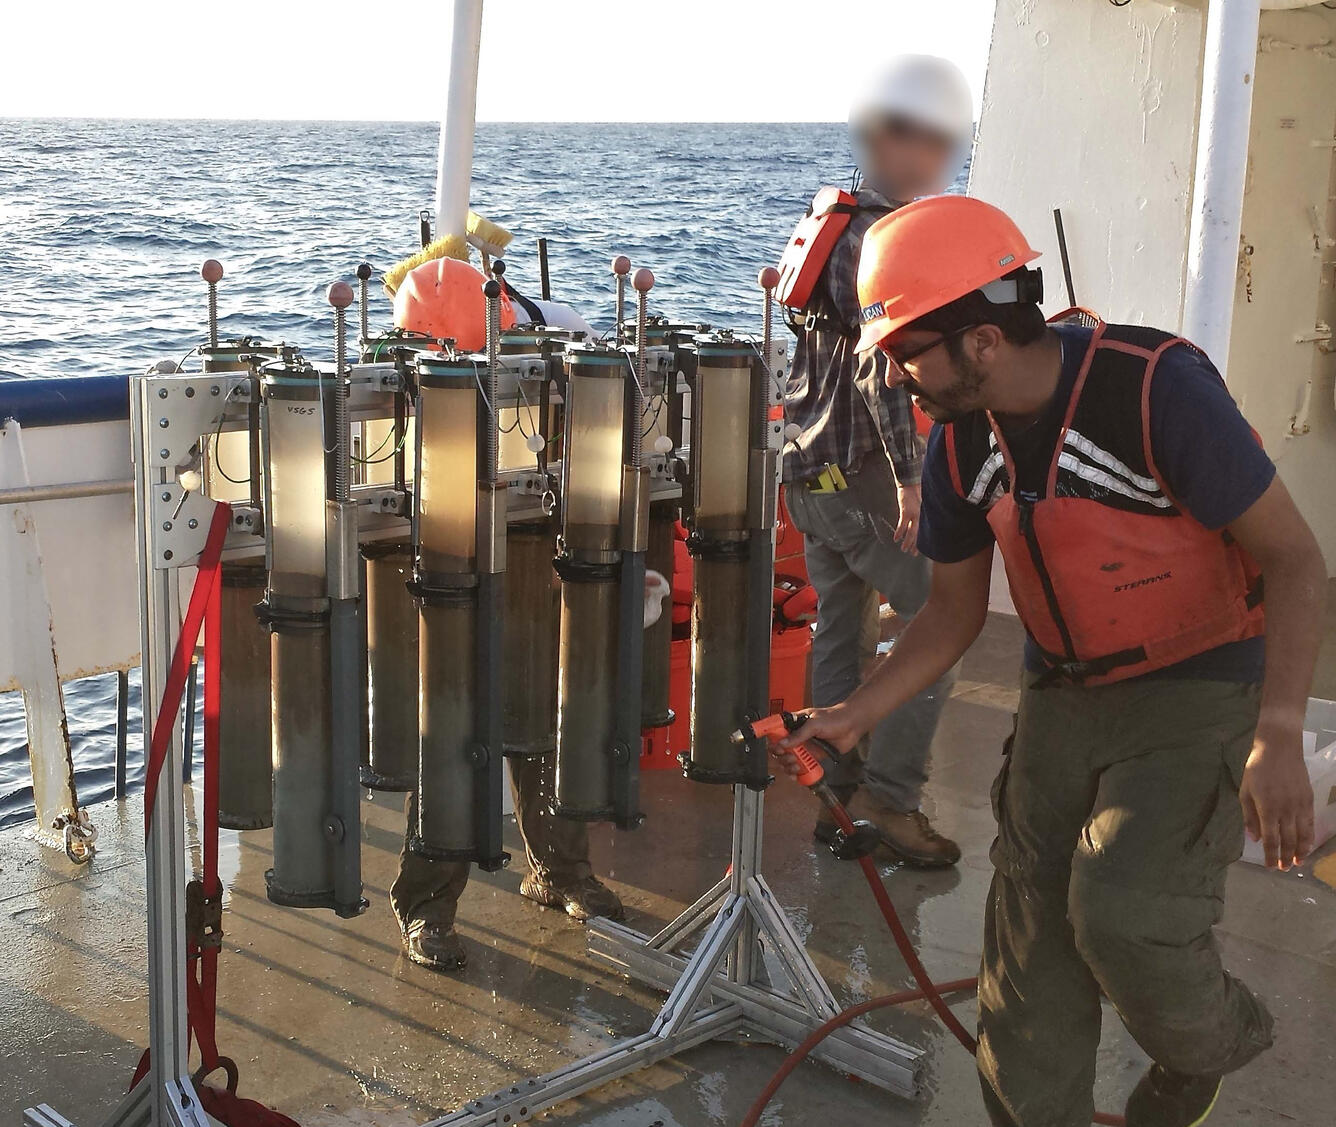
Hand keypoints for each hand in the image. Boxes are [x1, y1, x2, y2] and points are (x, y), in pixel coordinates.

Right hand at [769, 704, 867, 779]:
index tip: (775, 748)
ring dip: (789, 765)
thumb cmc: (834, 718)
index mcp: (794, 724)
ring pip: (789, 759)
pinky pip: (801, 766)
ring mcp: (805, 747)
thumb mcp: (814, 723)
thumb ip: (799, 735)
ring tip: (796, 765)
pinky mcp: (813, 757)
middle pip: (780, 749)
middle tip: (791, 757)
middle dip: (782, 756)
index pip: (776, 732)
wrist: (852, 725)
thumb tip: (784, 743)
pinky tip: (797, 774)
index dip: (772, 740)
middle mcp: (797, 736)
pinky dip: (797, 773)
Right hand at [894, 483, 920, 555]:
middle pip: (920, 534)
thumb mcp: (922, 502)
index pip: (925, 531)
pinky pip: (902, 525)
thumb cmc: (916, 490)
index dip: (923, 541)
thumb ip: (922, 511)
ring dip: (908, 542)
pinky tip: (896, 538)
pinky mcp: (906, 511)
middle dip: (916, 545)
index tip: (920, 548)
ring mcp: (915, 514)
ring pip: (912, 532)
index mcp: (926, 515)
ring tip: (904, 549)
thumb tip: (922, 520)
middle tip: (913, 554)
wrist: (911, 481)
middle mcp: (922, 516)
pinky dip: (899, 532)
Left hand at [1240, 728, 1314, 869]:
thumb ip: (1249, 816)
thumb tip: (1254, 839)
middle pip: (1287, 840)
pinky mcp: (1309, 800)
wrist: (1279, 749)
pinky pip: (1310, 823)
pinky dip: (1310, 837)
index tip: (1271, 867)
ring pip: (1302, 835)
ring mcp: (1299, 806)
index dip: (1271, 856)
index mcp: (1267, 809)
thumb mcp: (1245, 792)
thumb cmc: (1257, 769)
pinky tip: (1307, 845)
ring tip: (1298, 863)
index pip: (1271, 840)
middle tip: (1283, 869)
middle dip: (1285, 857)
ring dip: (1300, 851)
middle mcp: (1286, 811)